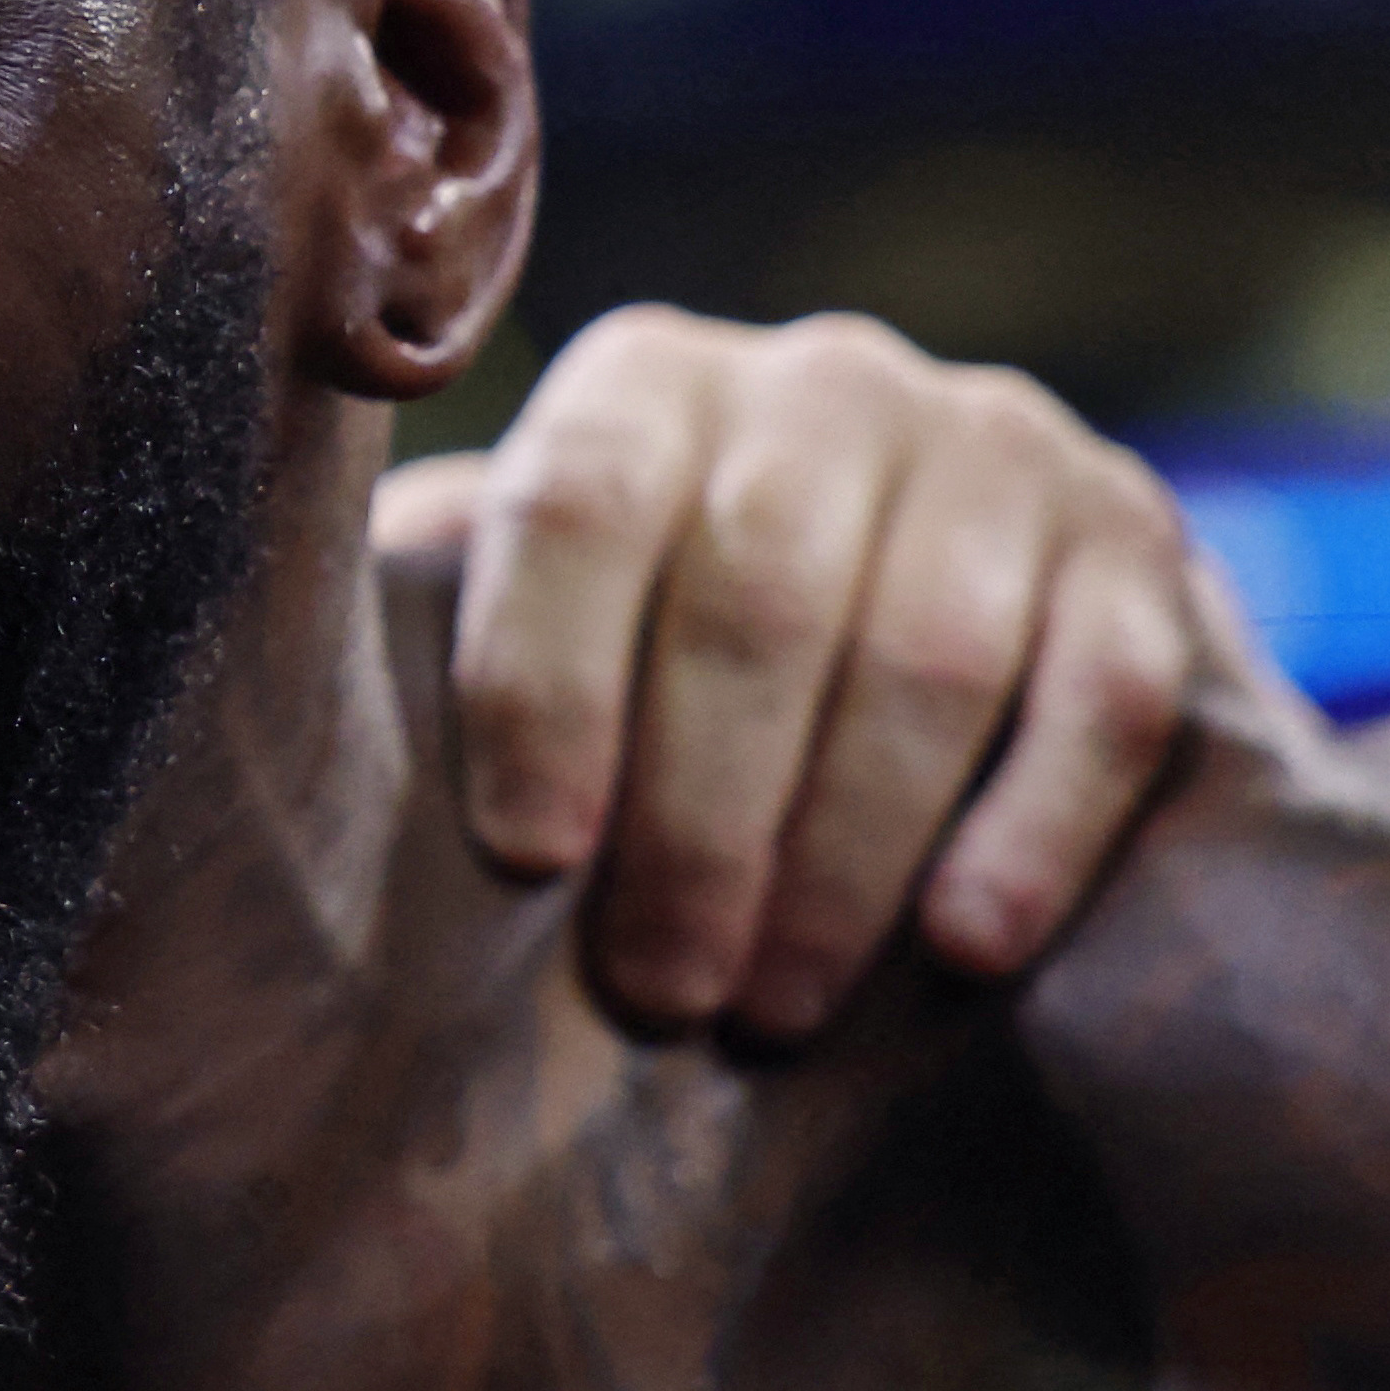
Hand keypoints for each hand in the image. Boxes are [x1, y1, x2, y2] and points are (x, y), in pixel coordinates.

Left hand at [372, 305, 1290, 1035]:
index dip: (541, 681)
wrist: (936, 649)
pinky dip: (1031, 825)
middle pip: (752, 591)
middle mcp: (820, 380)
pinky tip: (964, 946)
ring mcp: (996, 444)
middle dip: (698, 817)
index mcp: (640, 386)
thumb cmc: (650, 687)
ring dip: (844, 850)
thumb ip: (414, 647)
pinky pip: (1103, 688)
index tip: (524, 858)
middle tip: (657, 996)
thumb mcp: (529, 638)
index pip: (576, 500)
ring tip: (775, 1010)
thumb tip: (249, 734)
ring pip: (924, 649)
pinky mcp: (1140, 539)